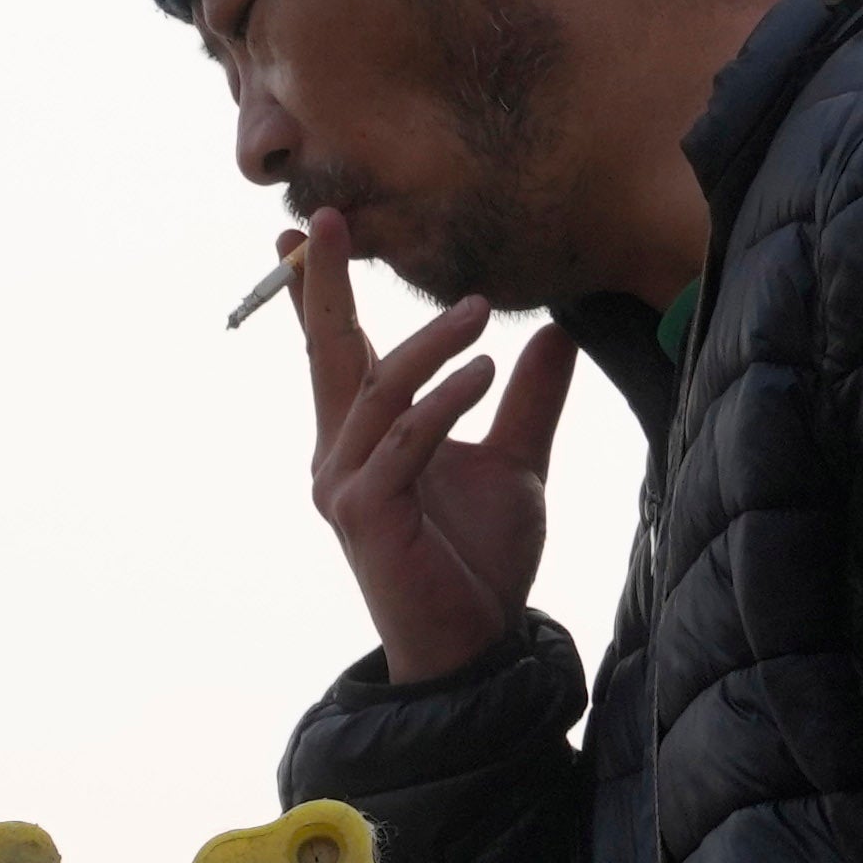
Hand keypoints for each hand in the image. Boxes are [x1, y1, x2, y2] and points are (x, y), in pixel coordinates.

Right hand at [284, 219, 575, 688]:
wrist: (476, 645)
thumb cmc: (480, 563)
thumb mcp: (516, 463)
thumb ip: (529, 402)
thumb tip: (555, 334)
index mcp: (363, 439)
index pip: (341, 352)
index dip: (321, 293)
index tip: (307, 233)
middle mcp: (338, 456)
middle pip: (326, 352)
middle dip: (323, 283)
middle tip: (328, 217)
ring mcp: (344, 484)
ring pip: (378, 389)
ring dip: (430, 344)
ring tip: (481, 310)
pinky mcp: (365, 513)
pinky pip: (403, 438)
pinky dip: (444, 400)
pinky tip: (488, 369)